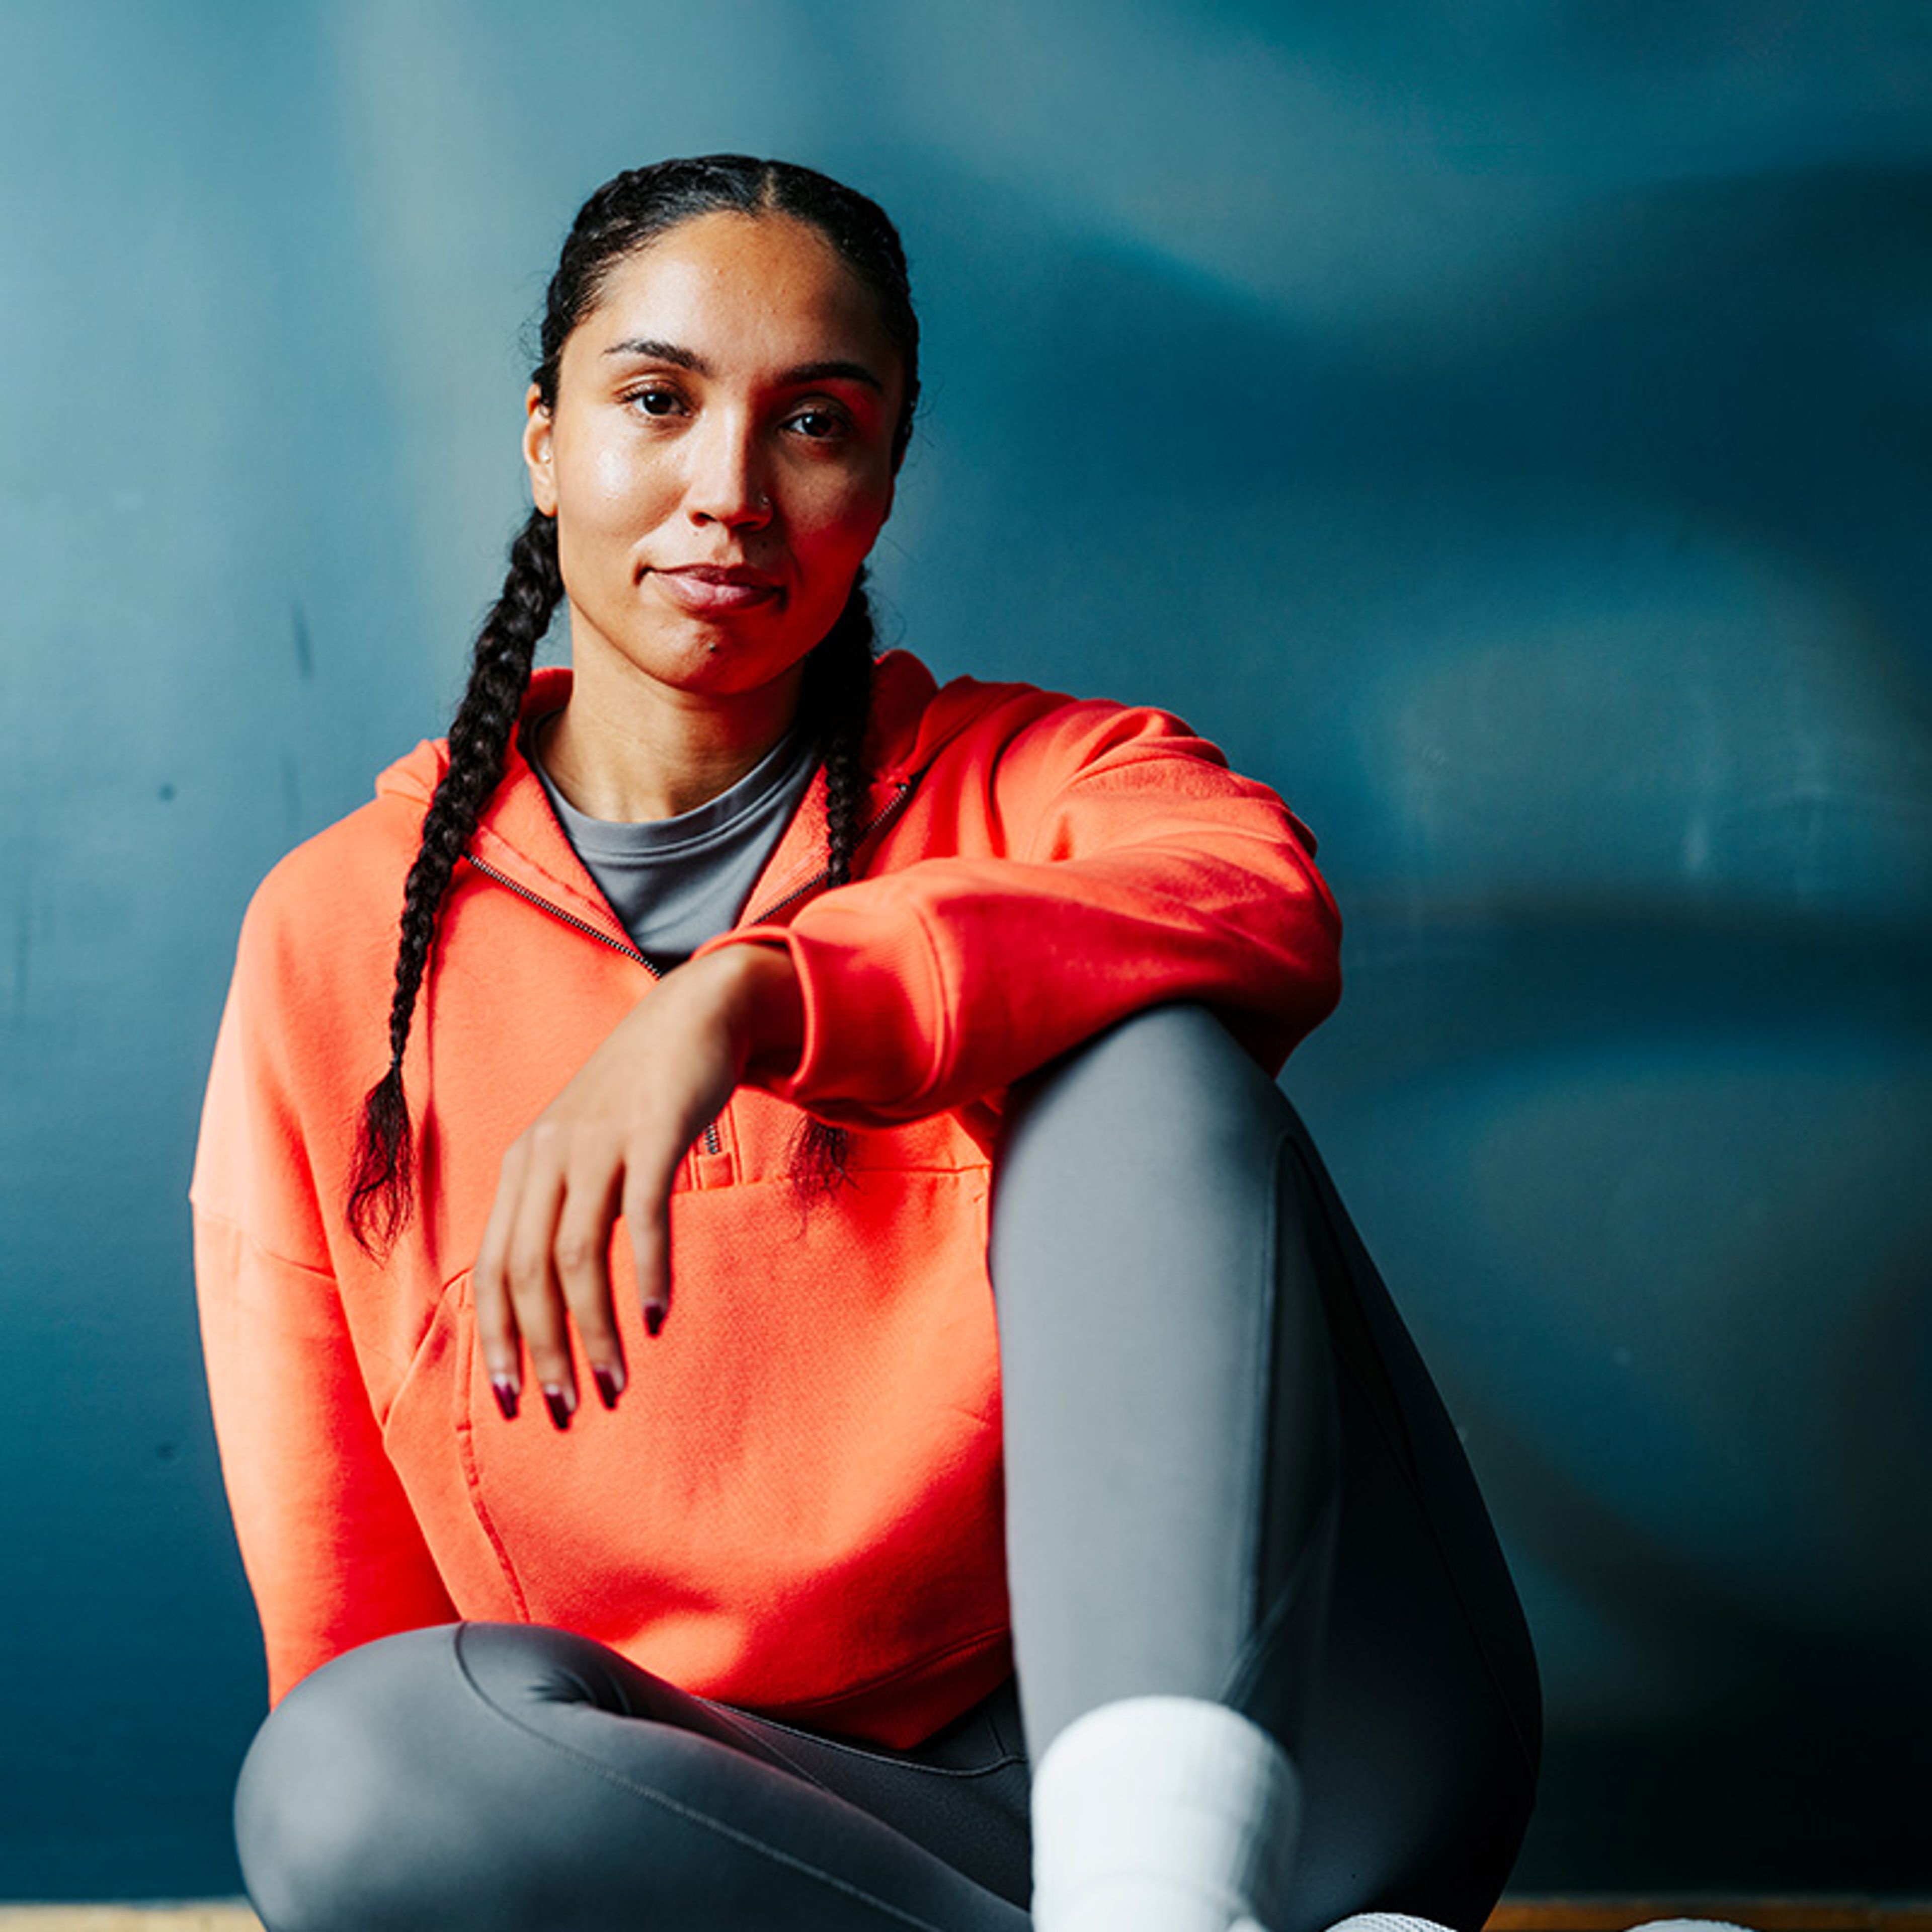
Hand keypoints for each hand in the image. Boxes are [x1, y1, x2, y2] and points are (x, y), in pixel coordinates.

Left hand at [472, 942, 802, 1427]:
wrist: (693, 1014)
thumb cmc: (640, 1097)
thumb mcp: (584, 1151)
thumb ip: (563, 1210)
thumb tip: (548, 1298)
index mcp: (525, 1167)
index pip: (493, 1269)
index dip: (498, 1341)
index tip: (513, 1403)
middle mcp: (549, 1154)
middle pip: (527, 1272)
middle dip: (543, 1351)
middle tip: (569, 1409)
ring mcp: (598, 1140)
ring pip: (577, 1255)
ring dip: (593, 1330)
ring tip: (614, 1383)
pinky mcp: (652, 1129)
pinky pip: (644, 1212)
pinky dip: (647, 1271)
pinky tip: (656, 1318)